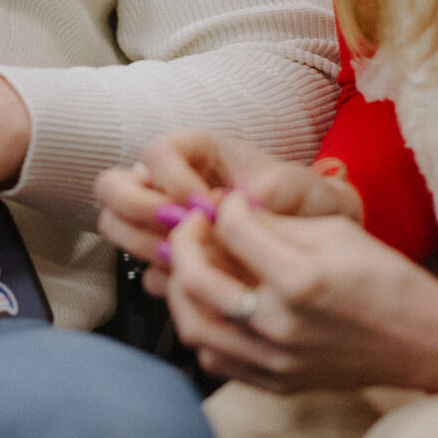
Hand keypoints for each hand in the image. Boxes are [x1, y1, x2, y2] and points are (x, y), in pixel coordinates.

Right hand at [95, 132, 363, 296]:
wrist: (323, 247)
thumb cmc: (312, 207)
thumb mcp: (303, 191)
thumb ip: (270, 191)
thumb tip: (229, 204)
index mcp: (198, 152)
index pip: (156, 153)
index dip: (172, 180)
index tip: (206, 207)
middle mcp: (170, 183)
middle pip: (113, 187)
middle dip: (139, 213)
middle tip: (179, 235)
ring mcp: (164, 222)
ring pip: (115, 226)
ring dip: (142, 246)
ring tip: (187, 262)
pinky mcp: (171, 260)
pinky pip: (142, 269)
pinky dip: (160, 279)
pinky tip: (193, 285)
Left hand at [165, 198, 437, 393]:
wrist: (422, 340)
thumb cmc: (383, 277)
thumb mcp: (335, 230)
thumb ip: (275, 222)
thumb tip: (226, 209)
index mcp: (300, 279)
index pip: (230, 228)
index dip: (223, 206)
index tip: (230, 202)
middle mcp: (280, 325)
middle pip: (194, 280)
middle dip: (182, 242)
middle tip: (193, 227)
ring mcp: (276, 361)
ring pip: (193, 326)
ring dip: (182, 289)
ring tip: (194, 265)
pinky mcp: (276, 383)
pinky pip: (214, 360)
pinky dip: (203, 329)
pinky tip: (216, 305)